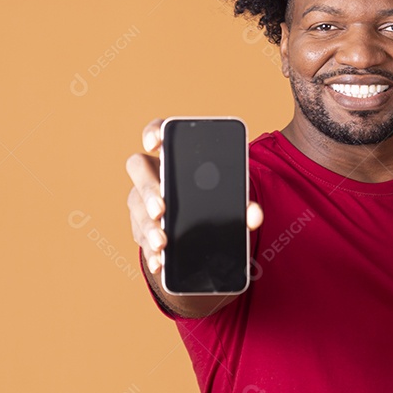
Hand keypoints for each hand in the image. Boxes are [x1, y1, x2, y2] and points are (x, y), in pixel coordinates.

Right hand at [126, 118, 262, 275]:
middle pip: (138, 169)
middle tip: (162, 210)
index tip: (155, 143)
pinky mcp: (142, 225)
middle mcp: (153, 172)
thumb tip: (255, 215)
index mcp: (175, 155)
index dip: (153, 131)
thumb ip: (243, 204)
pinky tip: (160, 262)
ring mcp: (143, 199)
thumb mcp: (230, 199)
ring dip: (149, 227)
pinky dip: (151, 251)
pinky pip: (140, 236)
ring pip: (138, 207)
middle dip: (148, 189)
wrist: (202, 227)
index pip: (158, 131)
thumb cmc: (215, 201)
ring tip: (162, 243)